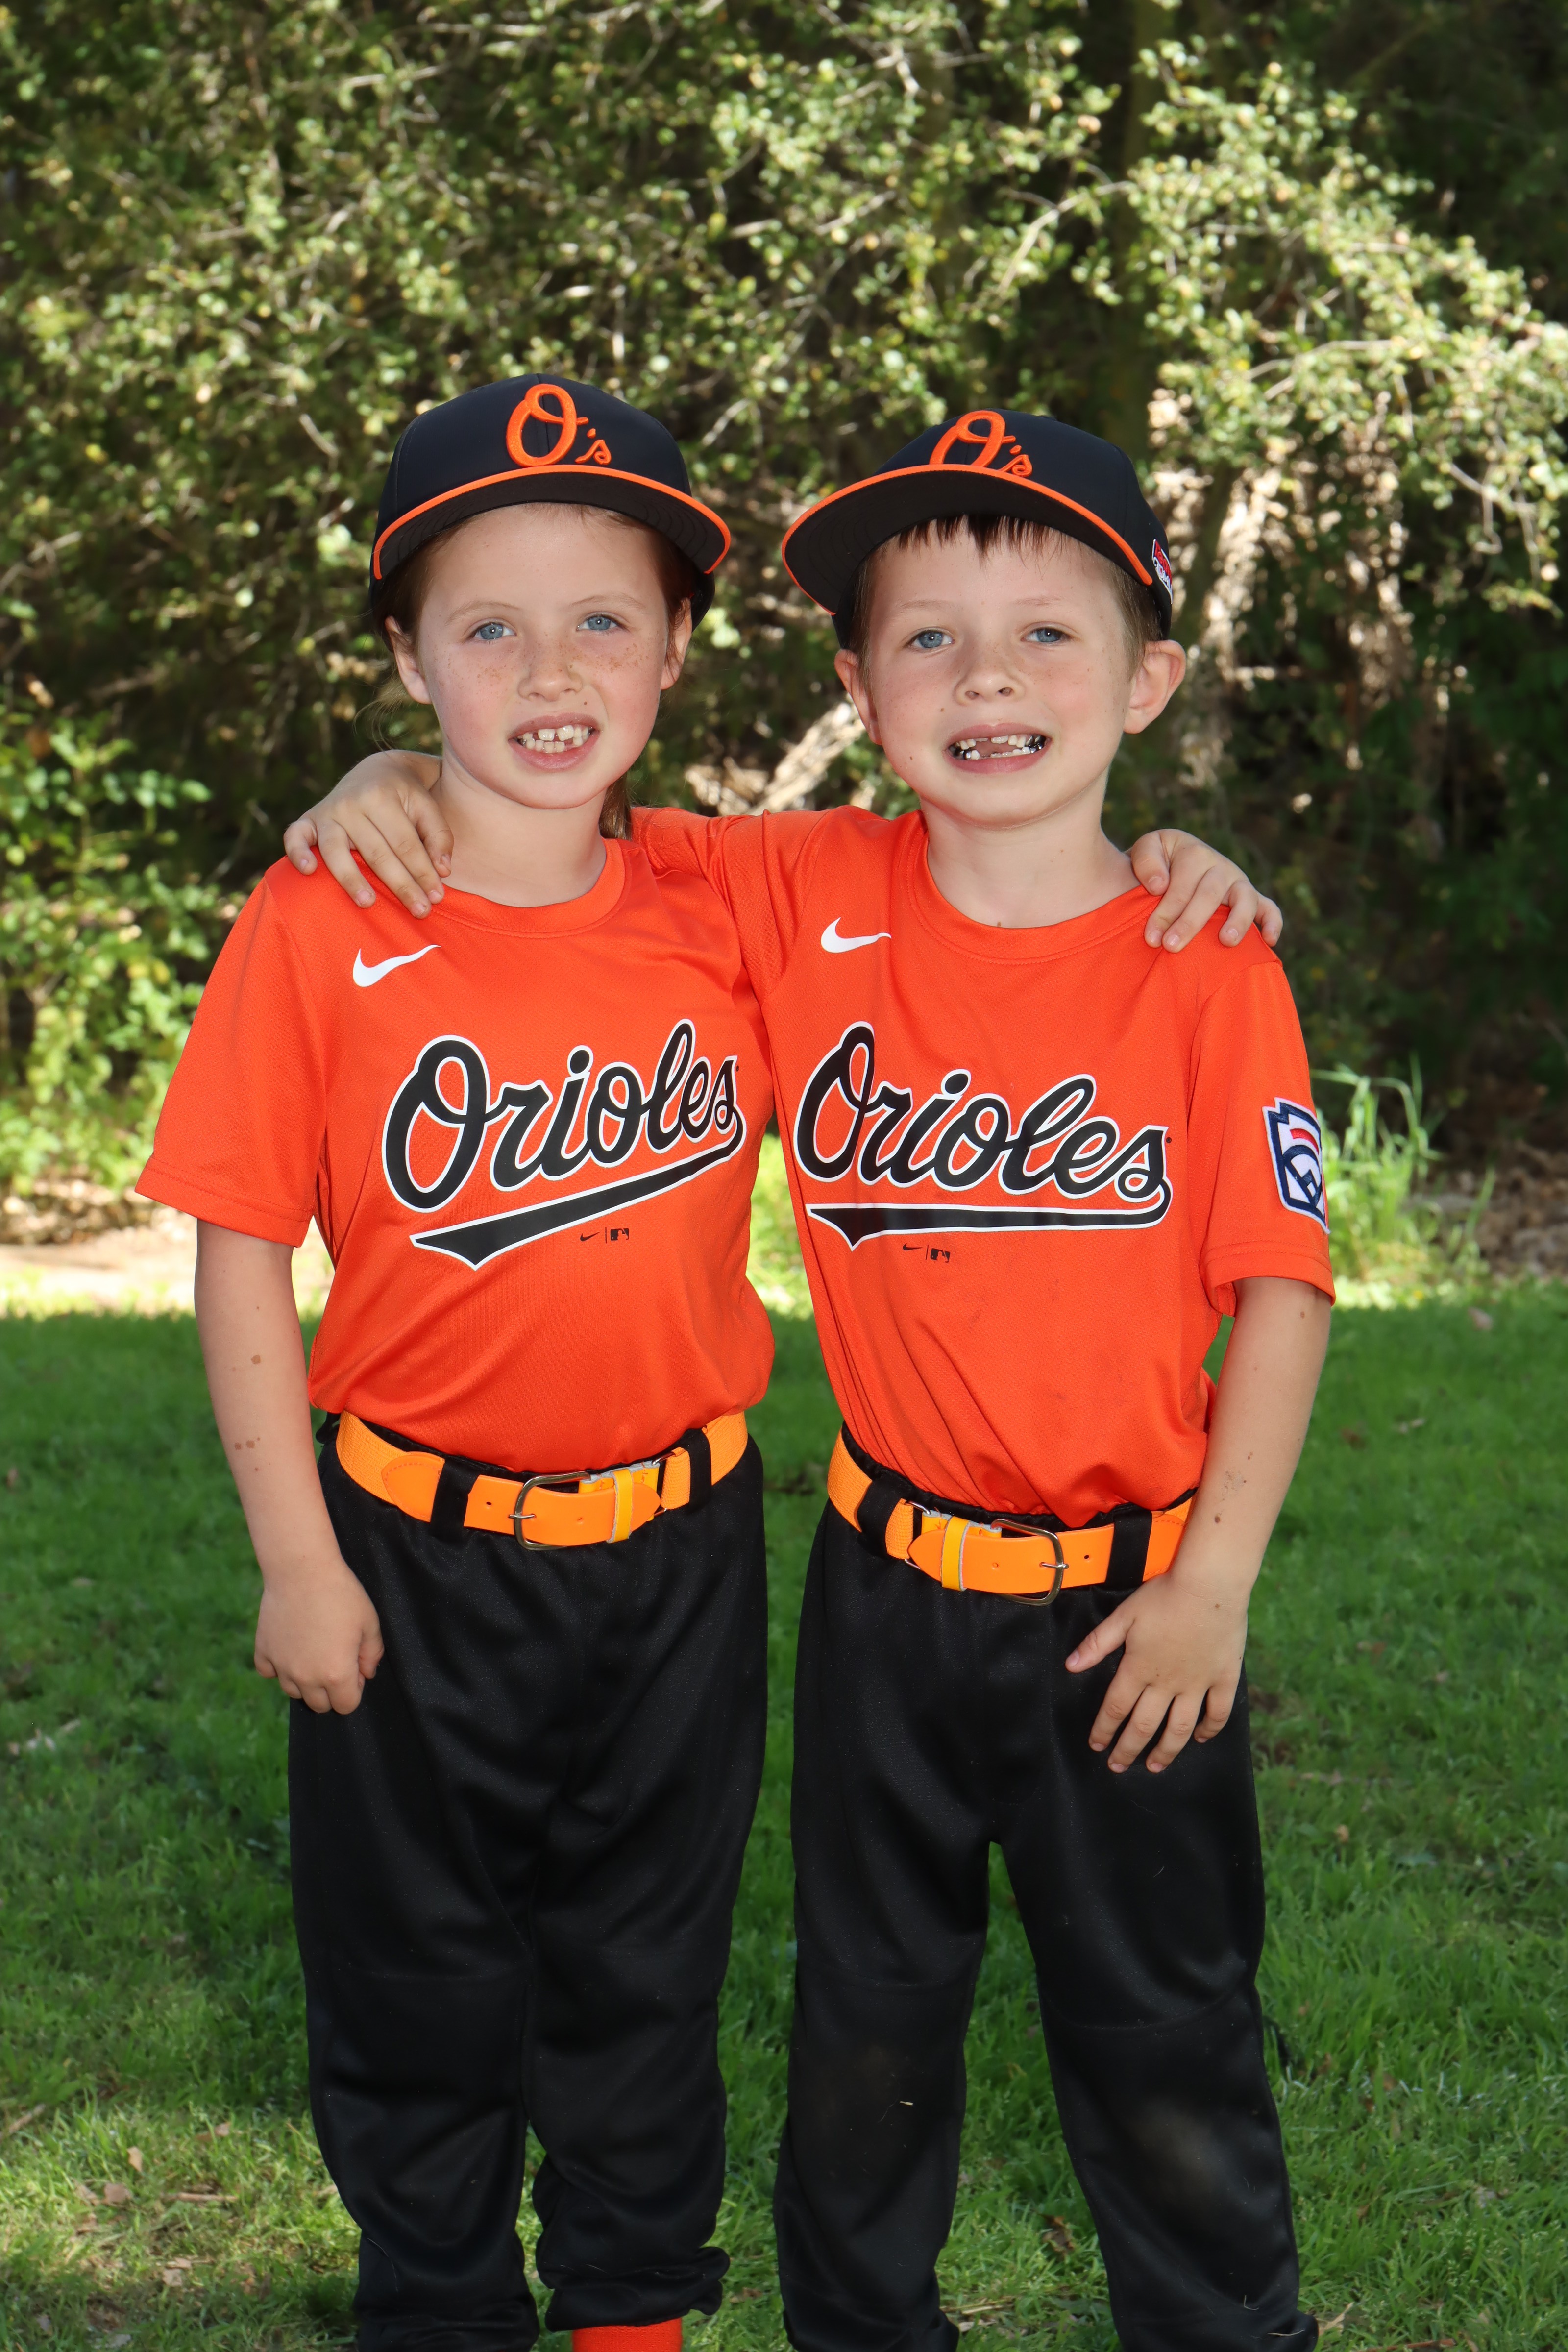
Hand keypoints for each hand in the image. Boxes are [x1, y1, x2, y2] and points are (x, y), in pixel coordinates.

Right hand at [254, 1552, 384, 1714]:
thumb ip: (371, 1654)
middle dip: (331, 1690)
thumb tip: (366, 1674)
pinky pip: (269, 1672)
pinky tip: (290, 1646)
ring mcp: (281, 1666)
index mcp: (336, 1674)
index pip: (346, 1706)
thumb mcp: (369, 1622)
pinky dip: (278, 1666)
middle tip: (334, 1658)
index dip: (354, 1689)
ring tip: (313, 1650)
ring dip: (305, 1680)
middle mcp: (306, 1678)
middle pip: (319, 1705)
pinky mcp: (263, 1652)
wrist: (302, 1570)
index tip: (354, 1667)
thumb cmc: (341, 1594)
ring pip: (293, 1691)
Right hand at [282, 751, 449, 916]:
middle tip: (420, 911)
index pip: (405, 844)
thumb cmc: (405, 795)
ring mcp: (327, 811)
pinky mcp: (308, 819)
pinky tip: (308, 871)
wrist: (376, 769)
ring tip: (368, 903)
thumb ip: (439, 835)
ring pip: (336, 851)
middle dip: (400, 885)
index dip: (423, 872)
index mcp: (382, 796)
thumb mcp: (427, 806)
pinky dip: (296, 852)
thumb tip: (443, 870)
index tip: (437, 897)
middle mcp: (351, 803)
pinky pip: (295, 836)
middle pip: (376, 853)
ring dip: (351, 879)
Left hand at [1064, 1564, 1248, 1773]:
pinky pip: (1218, 1711)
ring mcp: (1198, 1683)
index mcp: (1139, 1668)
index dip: (1104, 1729)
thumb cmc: (1164, 1596)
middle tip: (1118, 1767)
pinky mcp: (1223, 1678)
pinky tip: (1202, 1739)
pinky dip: (1210, 1728)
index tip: (1096, 1746)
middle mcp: (1167, 1683)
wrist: (1210, 1585)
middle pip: (1144, 1725)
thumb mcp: (1124, 1615)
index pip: (1116, 1708)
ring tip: (1155, 1766)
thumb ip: (1097, 1643)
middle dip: (1128, 1749)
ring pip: (1180, 1727)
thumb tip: (1071, 1666)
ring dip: (1166, 1750)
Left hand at [1128, 828, 1282, 951]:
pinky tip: (1269, 941)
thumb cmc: (1155, 865)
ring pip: (1244, 898)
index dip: (1166, 912)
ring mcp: (1238, 882)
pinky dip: (1273, 922)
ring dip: (1237, 920)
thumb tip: (1160, 886)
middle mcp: (1220, 866)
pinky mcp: (1251, 898)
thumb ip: (1146, 862)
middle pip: (1209, 894)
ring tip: (1225, 941)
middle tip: (1171, 946)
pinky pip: (1269, 908)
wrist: (1169, 865)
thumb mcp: (1144, 851)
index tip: (1151, 938)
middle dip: (1190, 922)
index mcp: (1194, 853)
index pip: (1181, 885)